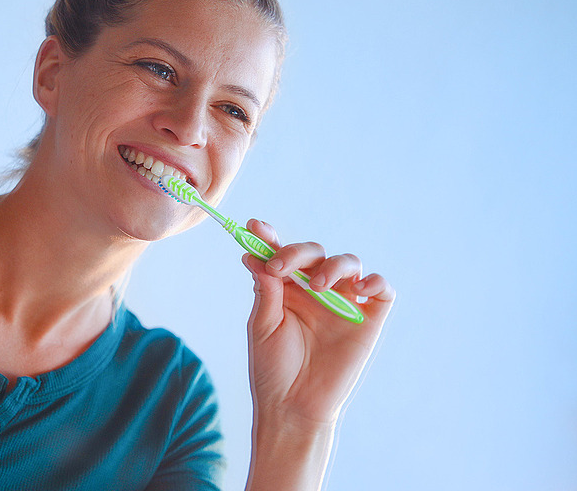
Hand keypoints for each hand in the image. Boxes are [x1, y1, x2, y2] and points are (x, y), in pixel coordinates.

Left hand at [242, 219, 394, 429]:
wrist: (293, 406)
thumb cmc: (273, 368)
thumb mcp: (262, 325)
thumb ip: (265, 290)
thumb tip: (254, 255)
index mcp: (286, 289)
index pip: (281, 254)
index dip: (269, 238)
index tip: (255, 228)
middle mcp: (316, 291)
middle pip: (314, 252)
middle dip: (297, 253)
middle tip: (280, 267)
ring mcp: (343, 303)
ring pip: (349, 263)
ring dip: (333, 265)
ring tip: (318, 285)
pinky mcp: (368, 319)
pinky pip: (381, 289)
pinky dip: (375, 281)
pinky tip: (358, 288)